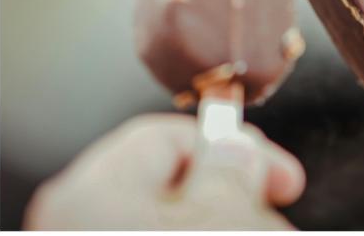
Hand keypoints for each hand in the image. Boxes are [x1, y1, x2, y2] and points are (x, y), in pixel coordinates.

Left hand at [25, 113, 304, 229]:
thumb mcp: (224, 216)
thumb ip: (233, 170)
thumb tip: (236, 149)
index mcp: (94, 191)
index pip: (169, 137)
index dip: (237, 146)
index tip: (284, 175)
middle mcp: (80, 220)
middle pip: (173, 183)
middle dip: (237, 194)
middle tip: (277, 211)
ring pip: (171, 218)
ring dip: (228, 221)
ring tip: (268, 230)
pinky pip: (158, 233)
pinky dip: (199, 232)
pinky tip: (239, 235)